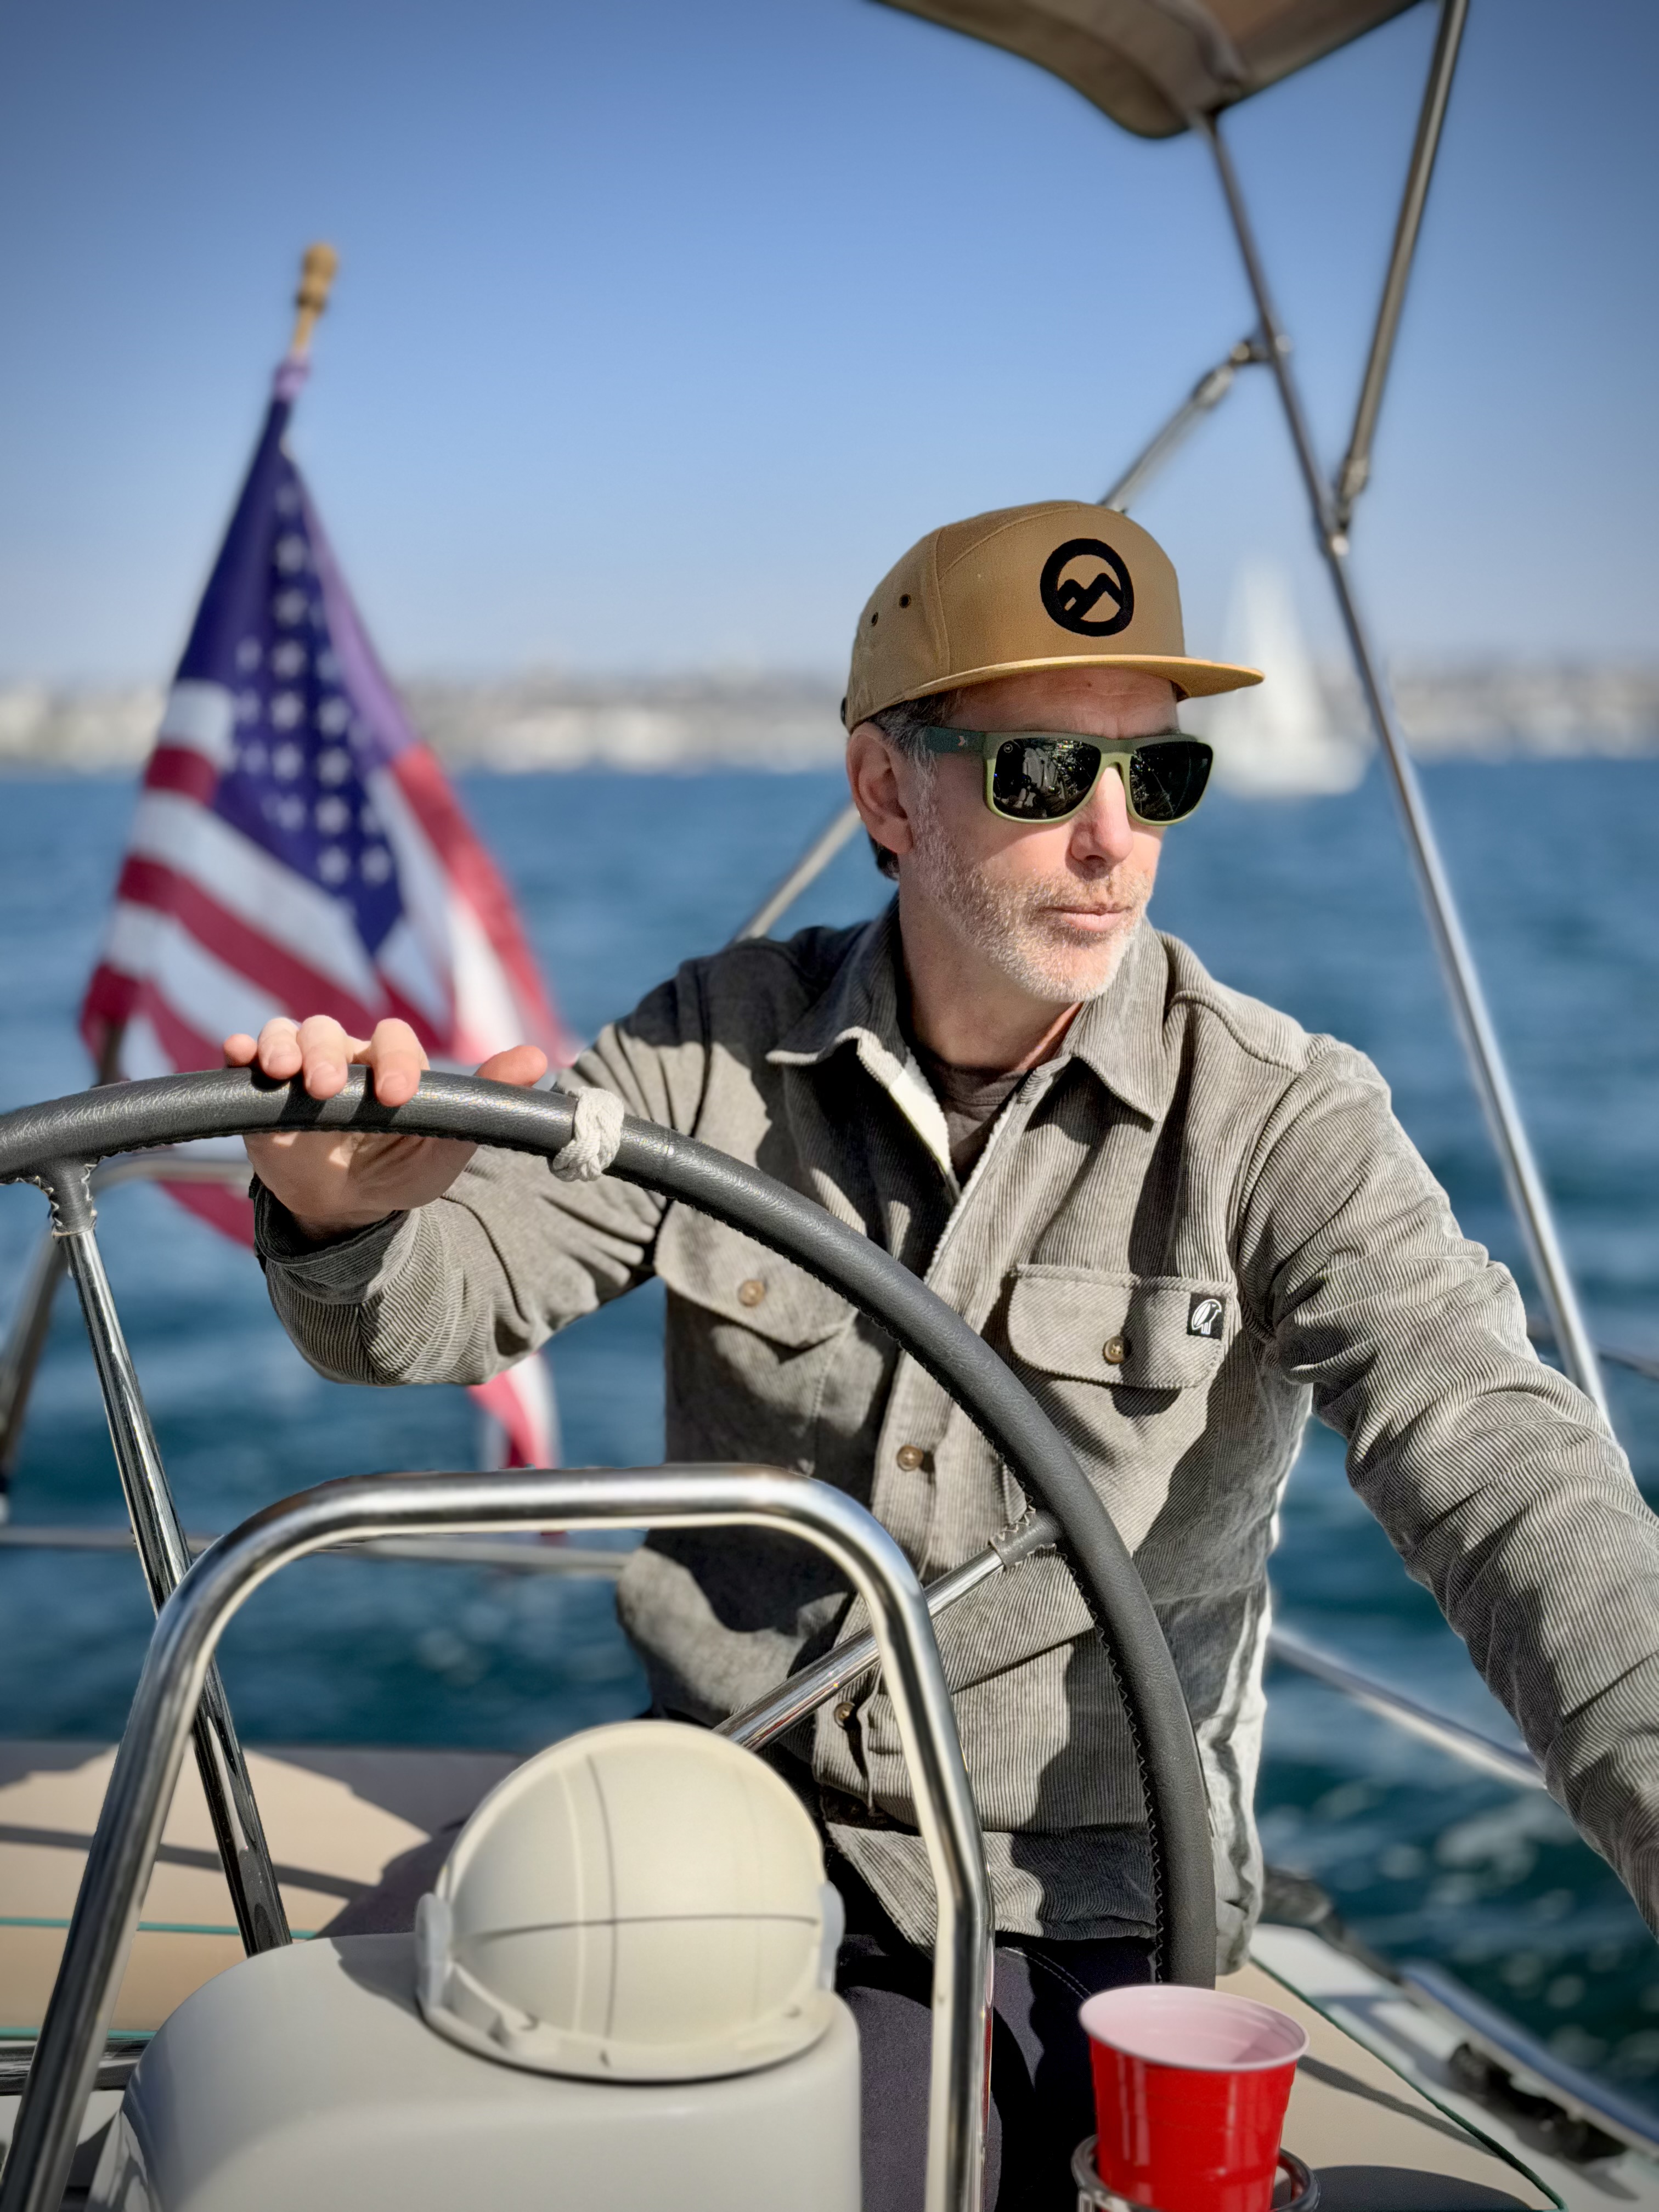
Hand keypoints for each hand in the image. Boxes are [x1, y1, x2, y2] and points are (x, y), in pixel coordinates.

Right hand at [222, 1016, 547, 1243]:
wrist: (348, 1209)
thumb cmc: (402, 1169)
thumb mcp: (447, 1143)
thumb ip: (486, 1099)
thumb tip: (540, 1057)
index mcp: (388, 1062)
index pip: (392, 1040)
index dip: (396, 1060)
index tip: (397, 1095)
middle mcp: (342, 1056)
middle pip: (329, 1030)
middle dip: (329, 1054)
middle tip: (331, 1089)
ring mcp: (297, 1069)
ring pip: (286, 1034)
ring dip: (283, 1046)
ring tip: (284, 1073)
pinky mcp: (259, 1092)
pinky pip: (244, 1059)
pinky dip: (240, 1051)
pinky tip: (240, 1056)